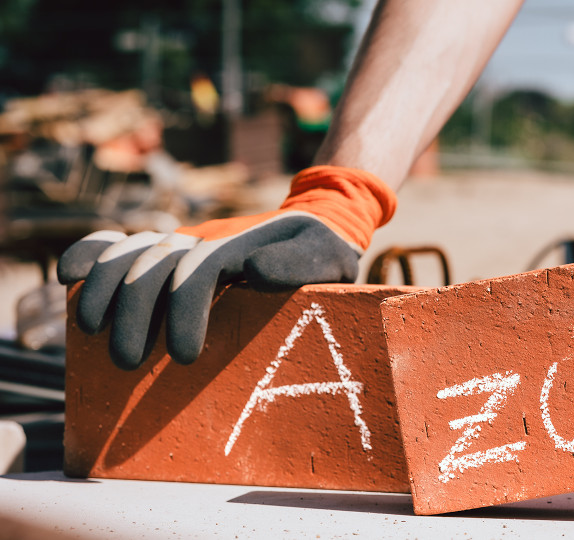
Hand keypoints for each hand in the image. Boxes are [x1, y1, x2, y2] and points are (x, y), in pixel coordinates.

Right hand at [58, 166, 395, 368]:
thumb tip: (253, 271)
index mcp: (240, 245)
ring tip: (89, 331)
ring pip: (130, 254)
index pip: (199, 270)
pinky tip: (66, 276)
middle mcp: (204, 239)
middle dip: (135, 313)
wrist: (314, 227)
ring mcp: (183, 243)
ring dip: (102, 289)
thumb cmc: (323, 253)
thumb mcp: (328, 257)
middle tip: (129, 363)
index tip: (187, 357)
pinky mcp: (170, 252)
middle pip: (155, 265)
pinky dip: (92, 253)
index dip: (186, 311)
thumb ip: (299, 263)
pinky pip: (122, 244)